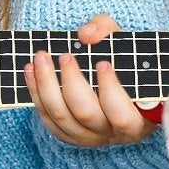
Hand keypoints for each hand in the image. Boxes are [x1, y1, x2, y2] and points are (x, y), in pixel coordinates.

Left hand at [23, 14, 155, 147]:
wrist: (113, 79)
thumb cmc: (123, 62)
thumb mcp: (122, 41)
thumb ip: (107, 31)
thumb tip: (85, 35)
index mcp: (138, 119)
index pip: (123, 115)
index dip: (110, 90)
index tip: (102, 63)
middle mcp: (113, 133)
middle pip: (87, 114)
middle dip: (72, 82)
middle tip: (65, 56)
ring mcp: (88, 137)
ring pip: (62, 118)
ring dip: (47, 86)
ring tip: (40, 58)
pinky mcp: (68, 135)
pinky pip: (47, 119)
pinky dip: (36, 94)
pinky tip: (31, 71)